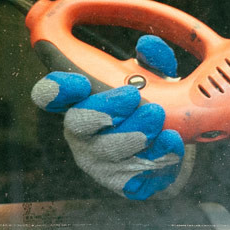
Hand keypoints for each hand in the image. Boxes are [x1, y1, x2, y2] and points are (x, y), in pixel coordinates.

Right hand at [31, 36, 190, 199]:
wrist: (178, 144)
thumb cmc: (154, 104)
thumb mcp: (158, 77)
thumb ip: (154, 59)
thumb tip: (147, 45)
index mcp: (82, 102)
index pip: (51, 95)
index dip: (56, 89)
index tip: (79, 81)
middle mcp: (83, 133)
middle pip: (77, 124)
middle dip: (104, 109)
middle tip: (134, 97)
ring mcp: (100, 161)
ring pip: (107, 152)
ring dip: (134, 134)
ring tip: (159, 118)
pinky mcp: (124, 184)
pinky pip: (135, 177)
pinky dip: (157, 158)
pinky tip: (172, 142)